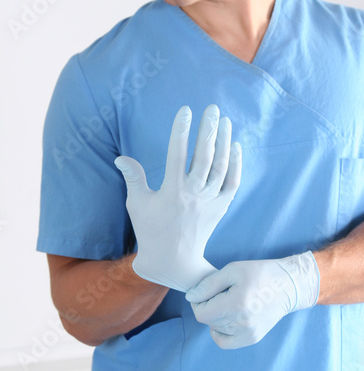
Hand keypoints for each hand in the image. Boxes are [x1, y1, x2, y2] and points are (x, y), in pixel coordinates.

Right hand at [115, 104, 241, 291]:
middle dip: (208, 130)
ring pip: (220, 167)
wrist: (174, 261)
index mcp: (171, 192)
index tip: (185, 111)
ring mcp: (210, 201)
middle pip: (204, 156)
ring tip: (225, 121)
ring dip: (224, 142)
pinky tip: (235, 147)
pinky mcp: (220, 208)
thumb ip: (133, 178)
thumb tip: (121, 158)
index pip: (177, 154)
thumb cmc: (151, 231)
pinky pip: (232, 183)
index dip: (181, 130)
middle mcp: (193, 194)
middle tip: (212, 109)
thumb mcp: (137, 205)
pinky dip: (235, 165)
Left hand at [185, 252, 319, 348]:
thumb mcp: (232, 270)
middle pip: (208, 321)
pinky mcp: (253, 338)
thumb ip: (208, 284)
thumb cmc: (260, 273)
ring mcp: (248, 333)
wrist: (288, 285)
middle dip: (207, 306)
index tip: (205, 291)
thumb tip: (191, 297)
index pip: (201, 313)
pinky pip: (225, 342)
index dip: (197, 302)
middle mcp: (242, 323)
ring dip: (215, 317)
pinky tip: (225, 319)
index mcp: (236, 304)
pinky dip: (219, 332)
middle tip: (220, 293)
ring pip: (215, 329)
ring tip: (228, 302)